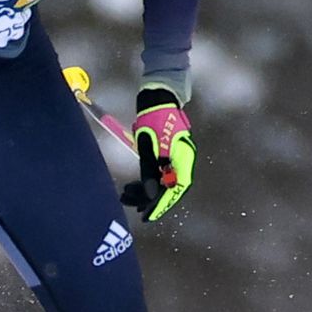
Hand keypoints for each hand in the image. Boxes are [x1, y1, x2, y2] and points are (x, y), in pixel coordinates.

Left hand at [120, 88, 194, 221]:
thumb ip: (149, 171)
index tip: (149, 215)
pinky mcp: (168, 154)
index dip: (163, 204)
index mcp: (184, 157)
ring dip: (146, 190)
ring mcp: (176, 157)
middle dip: (152, 199)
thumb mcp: (147, 145)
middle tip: (136, 209)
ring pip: (163, 181)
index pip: (177, 188)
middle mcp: (184, 159)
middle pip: (170, 187)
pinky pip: (160, 172)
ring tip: (127, 196)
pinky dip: (147, 180)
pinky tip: (132, 186)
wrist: (157, 96)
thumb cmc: (153, 117)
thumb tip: (151, 195)